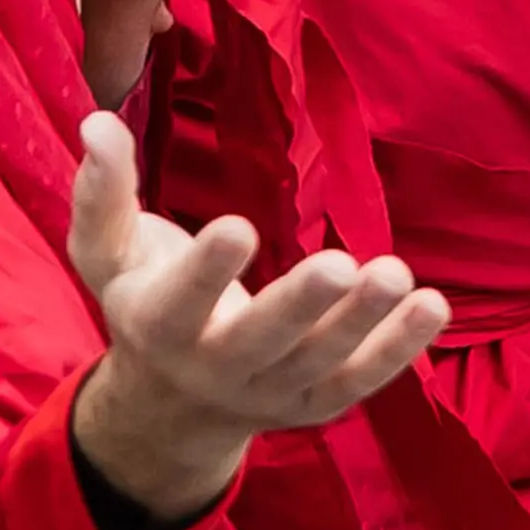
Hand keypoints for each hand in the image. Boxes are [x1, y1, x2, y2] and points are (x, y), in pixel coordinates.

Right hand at [65, 113, 447, 528]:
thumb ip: (103, 193)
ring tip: (398, 274)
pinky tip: (431, 305)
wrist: (169, 406)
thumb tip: (98, 122)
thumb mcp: (108, 255)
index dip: (207, 269)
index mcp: (158, 328)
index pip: (180, 302)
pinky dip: (398, 350)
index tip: (238, 224)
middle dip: (300, 306)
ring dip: (361, 323)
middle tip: (341, 265)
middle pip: (260, 342)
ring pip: (319, 363)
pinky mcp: (316, 404)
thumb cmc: (143, 303)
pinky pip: (360, 381)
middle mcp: (215, 368)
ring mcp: (271, 393)